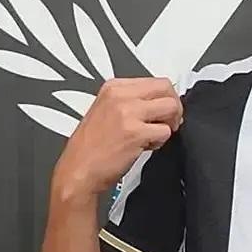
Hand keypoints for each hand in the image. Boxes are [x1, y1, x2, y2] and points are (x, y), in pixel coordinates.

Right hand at [51, 77, 182, 202]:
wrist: (78, 170)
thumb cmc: (90, 147)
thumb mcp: (105, 110)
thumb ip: (130, 102)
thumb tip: (158, 102)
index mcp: (113, 87)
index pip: (154, 81)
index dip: (165, 97)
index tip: (163, 111)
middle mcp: (120, 95)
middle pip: (166, 88)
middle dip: (174, 107)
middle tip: (169, 122)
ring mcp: (128, 112)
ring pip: (171, 107)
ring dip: (169, 124)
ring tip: (154, 136)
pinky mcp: (135, 133)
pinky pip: (165, 131)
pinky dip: (160, 142)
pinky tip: (146, 147)